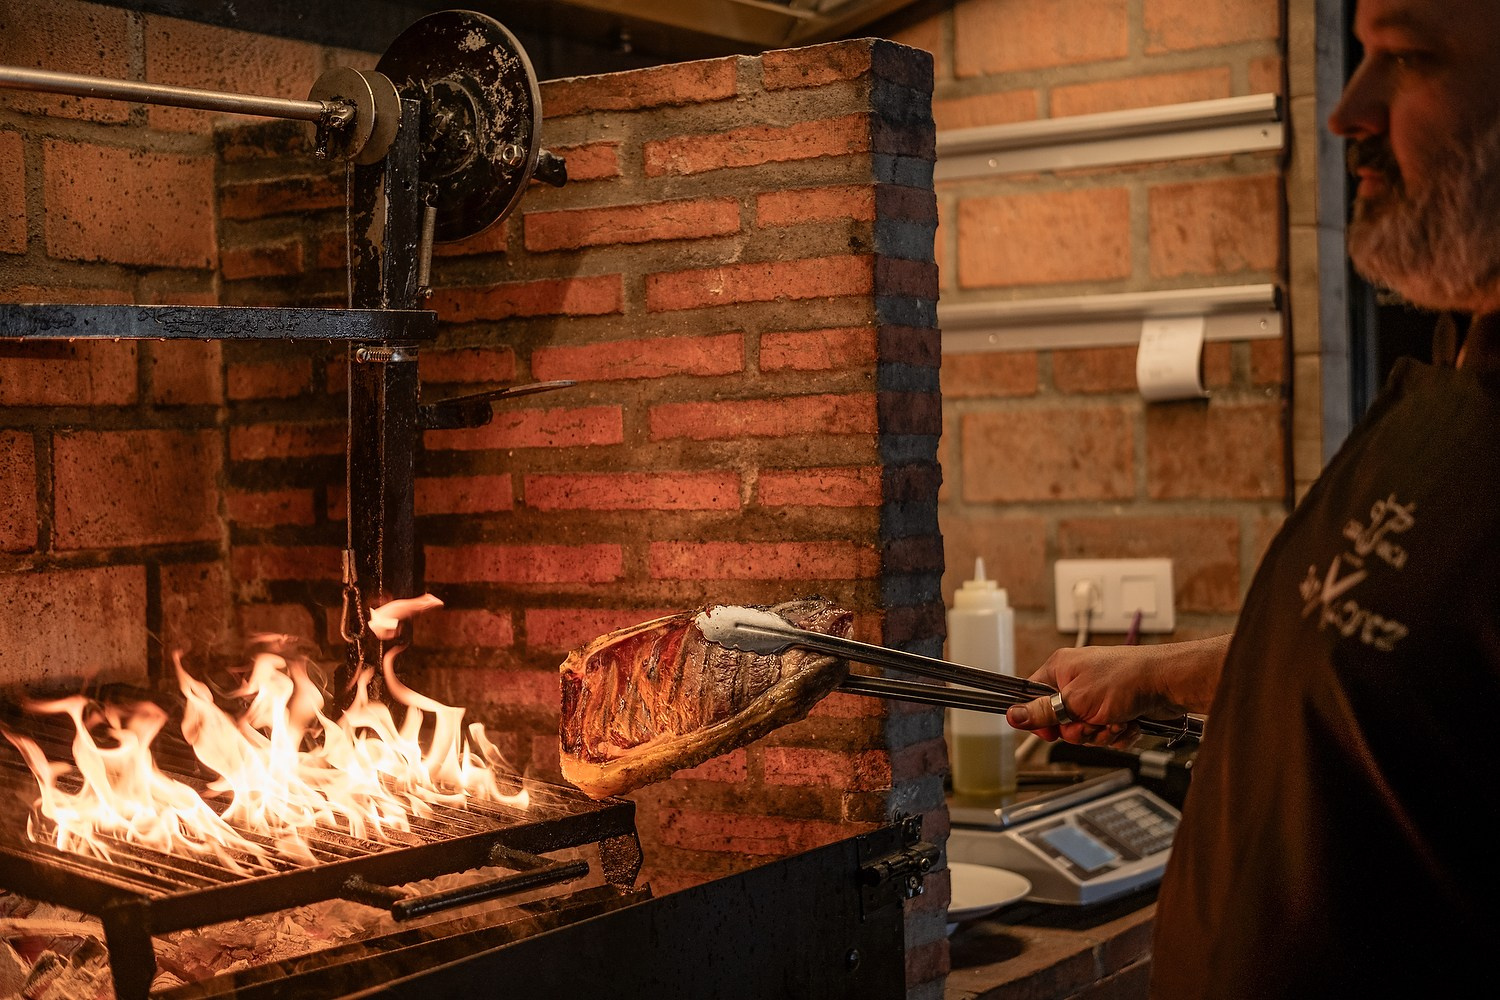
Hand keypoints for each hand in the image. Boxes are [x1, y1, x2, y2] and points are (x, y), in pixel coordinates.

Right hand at [1005, 637, 1226, 746]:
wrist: (1169, 683)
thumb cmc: (1126, 679)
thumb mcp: (1076, 700)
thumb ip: (1043, 711)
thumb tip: (1012, 715)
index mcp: (1061, 670)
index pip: (1033, 698)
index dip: (1041, 719)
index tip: (1052, 730)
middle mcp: (1077, 681)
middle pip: (1061, 722)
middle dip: (1080, 730)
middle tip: (1093, 722)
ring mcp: (1098, 696)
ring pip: (1086, 731)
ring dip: (1102, 733)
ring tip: (1117, 720)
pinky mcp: (1117, 709)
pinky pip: (1106, 733)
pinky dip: (1118, 733)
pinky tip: (1129, 722)